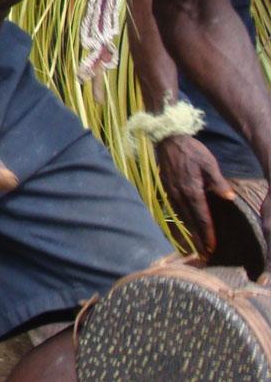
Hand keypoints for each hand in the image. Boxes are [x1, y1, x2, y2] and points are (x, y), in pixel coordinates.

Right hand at [155, 134, 232, 254]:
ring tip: (196, 245)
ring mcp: (171, 193)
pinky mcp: (167, 189)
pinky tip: (186, 225)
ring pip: (182, 218)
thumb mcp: (209, 164)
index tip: (212, 248)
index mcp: (191, 191)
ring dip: (189, 233)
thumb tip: (230, 198)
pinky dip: (182, 221)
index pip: (201, 218)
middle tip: (204, 255)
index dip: (207, 234)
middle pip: (191, 222)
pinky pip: (175, 210)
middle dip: (198, 239)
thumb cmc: (192, 151)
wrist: (168, 140)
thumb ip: (218, 182)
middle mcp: (179, 195)